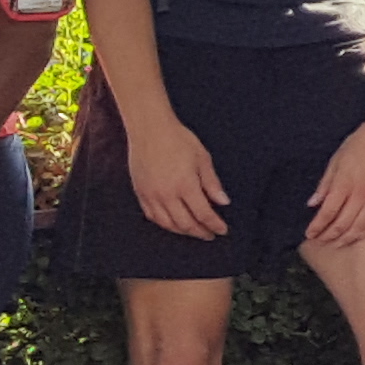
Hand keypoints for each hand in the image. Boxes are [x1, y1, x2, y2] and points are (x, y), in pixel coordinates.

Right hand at [123, 106, 231, 242]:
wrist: (149, 129)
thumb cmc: (178, 139)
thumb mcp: (202, 158)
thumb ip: (212, 183)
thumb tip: (223, 202)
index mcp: (185, 185)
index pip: (203, 214)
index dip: (215, 225)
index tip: (223, 230)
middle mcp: (167, 194)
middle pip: (186, 224)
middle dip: (201, 232)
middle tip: (210, 234)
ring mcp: (151, 195)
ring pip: (168, 224)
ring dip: (183, 231)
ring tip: (195, 231)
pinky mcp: (141, 193)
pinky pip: (153, 216)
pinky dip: (165, 224)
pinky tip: (174, 224)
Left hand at [304, 118, 364, 247]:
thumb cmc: (359, 144)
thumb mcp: (335, 161)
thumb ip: (324, 184)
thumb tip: (313, 203)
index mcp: (344, 183)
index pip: (327, 213)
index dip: (317, 226)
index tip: (310, 233)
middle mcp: (361, 193)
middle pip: (342, 224)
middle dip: (329, 236)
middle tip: (321, 241)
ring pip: (360, 226)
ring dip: (346, 238)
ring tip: (337, 243)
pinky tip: (359, 236)